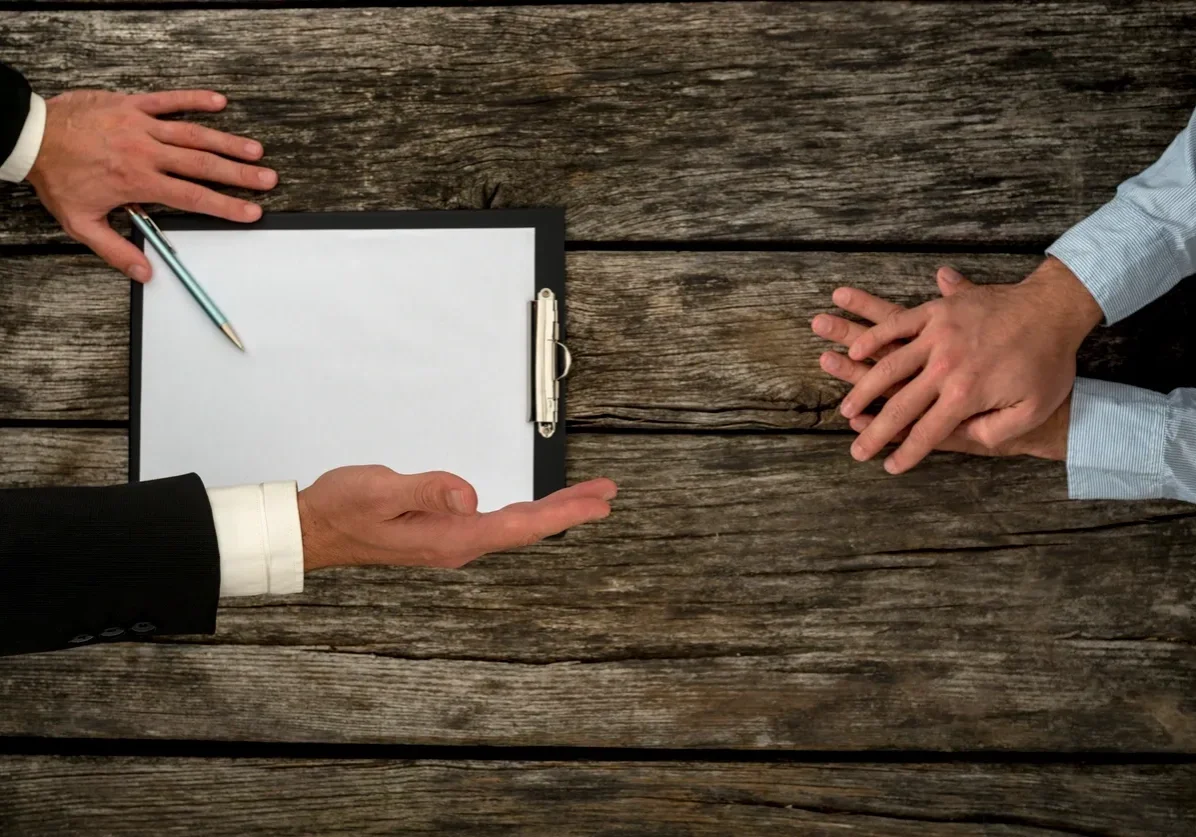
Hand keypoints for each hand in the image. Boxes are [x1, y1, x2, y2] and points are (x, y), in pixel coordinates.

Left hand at [26, 89, 275, 281]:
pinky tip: (219, 102)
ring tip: (255, 150)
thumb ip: (116, 249)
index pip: (193, 197)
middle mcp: (146, 152)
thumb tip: (144, 273)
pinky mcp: (131, 104)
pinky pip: (168, 99)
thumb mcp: (81, 223)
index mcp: (138, 181)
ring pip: (193, 133)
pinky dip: (194, 99)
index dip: (226, 205)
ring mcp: (140, 125)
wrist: (31, 136)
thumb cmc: (57, 177)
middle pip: (203, 164)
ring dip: (227, 141)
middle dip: (239, 174)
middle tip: (267, 179)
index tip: (250, 211)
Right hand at [297, 465, 617, 569]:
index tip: (597, 502)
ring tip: (584, 499)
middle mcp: (456, 544)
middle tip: (605, 494)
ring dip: (551, 512)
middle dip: (569, 510)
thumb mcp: (381, 490)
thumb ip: (428, 490)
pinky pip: (498, 525)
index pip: (520, 525)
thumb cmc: (343, 509)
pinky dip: (526, 514)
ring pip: (515, 527)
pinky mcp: (443, 534)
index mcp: (448, 536)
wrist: (315, 530)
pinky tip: (534, 509)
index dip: (563, 512)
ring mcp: (451, 541)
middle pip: (526, 528)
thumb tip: (471, 495)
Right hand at [813, 258, 1098, 472]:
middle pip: (899, 406)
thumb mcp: (1032, 409)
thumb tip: (962, 438)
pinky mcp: (936, 311)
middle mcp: (945, 367)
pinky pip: (896, 324)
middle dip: (875, 433)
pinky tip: (855, 352)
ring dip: (862, 389)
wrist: (1053, 310)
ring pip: (888, 367)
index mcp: (966, 394)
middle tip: (857, 450)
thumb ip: (995, 431)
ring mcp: (938, 336)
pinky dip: (873, 338)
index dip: (906, 453)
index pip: (926, 432)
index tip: (890, 467)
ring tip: (846, 409)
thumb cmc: (1047, 362)